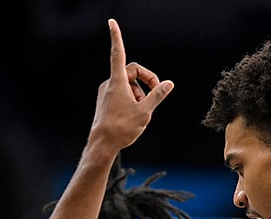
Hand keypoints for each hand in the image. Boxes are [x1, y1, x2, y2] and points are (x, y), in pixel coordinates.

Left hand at [87, 18, 172, 153]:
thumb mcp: (145, 111)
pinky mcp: (106, 101)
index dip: (116, 36)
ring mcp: (107, 93)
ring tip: (142, 113)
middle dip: (147, 82)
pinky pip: (123, 94)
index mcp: (117, 82)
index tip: (111, 22)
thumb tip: (169, 83)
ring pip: (129, 86)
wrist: (102, 145)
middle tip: (157, 95)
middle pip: (133, 72)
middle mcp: (110, 84)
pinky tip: (134, 117)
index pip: (118, 53)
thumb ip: (157, 95)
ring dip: (140, 95)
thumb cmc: (121, 128)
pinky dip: (132, 101)